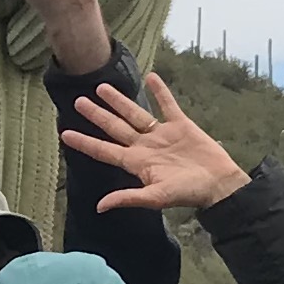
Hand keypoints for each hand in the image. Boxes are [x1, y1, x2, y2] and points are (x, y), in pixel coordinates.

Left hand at [66, 73, 248, 212]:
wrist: (218, 184)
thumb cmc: (187, 194)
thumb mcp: (156, 198)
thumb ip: (128, 198)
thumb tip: (100, 206)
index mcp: (136, 163)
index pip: (104, 150)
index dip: (85, 142)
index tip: (65, 134)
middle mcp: (145, 147)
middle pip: (115, 127)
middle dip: (97, 115)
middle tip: (78, 101)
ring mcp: (162, 134)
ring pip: (136, 113)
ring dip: (119, 101)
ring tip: (102, 87)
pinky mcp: (182, 125)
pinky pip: (168, 105)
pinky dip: (160, 91)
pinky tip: (150, 77)